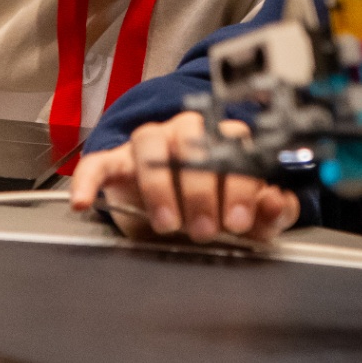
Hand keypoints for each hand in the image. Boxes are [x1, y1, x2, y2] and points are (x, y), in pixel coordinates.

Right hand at [68, 110, 300, 243]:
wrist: (172, 218)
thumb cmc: (215, 211)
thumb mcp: (248, 220)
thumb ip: (269, 213)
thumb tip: (277, 202)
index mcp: (225, 141)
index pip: (236, 145)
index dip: (240, 183)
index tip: (241, 219)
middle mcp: (188, 133)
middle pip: (194, 140)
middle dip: (202, 188)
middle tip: (205, 229)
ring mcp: (150, 144)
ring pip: (151, 139)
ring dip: (159, 182)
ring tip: (167, 222)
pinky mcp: (116, 162)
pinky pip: (99, 161)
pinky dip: (89, 179)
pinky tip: (84, 201)